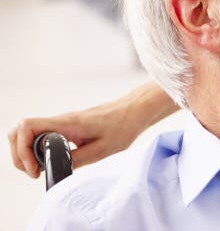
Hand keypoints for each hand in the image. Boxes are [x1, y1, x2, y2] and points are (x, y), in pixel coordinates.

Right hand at [8, 97, 149, 178]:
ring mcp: (62, 123)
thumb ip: (76, 159)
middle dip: (19, 154)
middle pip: (20, 131)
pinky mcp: (66, 127)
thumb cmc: (123, 126)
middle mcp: (60, 121)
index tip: (34, 168)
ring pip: (28, 133)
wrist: (135, 111)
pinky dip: (37, 149)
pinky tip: (48, 161)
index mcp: (67, 123)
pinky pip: (41, 135)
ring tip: (37, 169)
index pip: (27, 127)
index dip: (22, 149)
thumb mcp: (102, 150)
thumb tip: (55, 168)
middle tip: (33, 172)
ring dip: (25, 152)